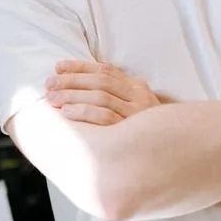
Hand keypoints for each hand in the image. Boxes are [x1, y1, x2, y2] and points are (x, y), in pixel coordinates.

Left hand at [44, 60, 160, 125]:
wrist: (171, 153)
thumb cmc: (141, 131)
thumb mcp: (131, 106)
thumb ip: (112, 94)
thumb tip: (74, 84)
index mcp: (136, 86)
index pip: (104, 70)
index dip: (79, 67)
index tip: (57, 67)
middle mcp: (140, 96)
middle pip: (100, 82)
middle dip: (71, 81)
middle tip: (48, 84)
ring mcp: (138, 114)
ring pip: (101, 97)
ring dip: (73, 95)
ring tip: (52, 98)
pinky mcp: (134, 133)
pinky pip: (105, 118)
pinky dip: (84, 112)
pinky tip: (67, 113)